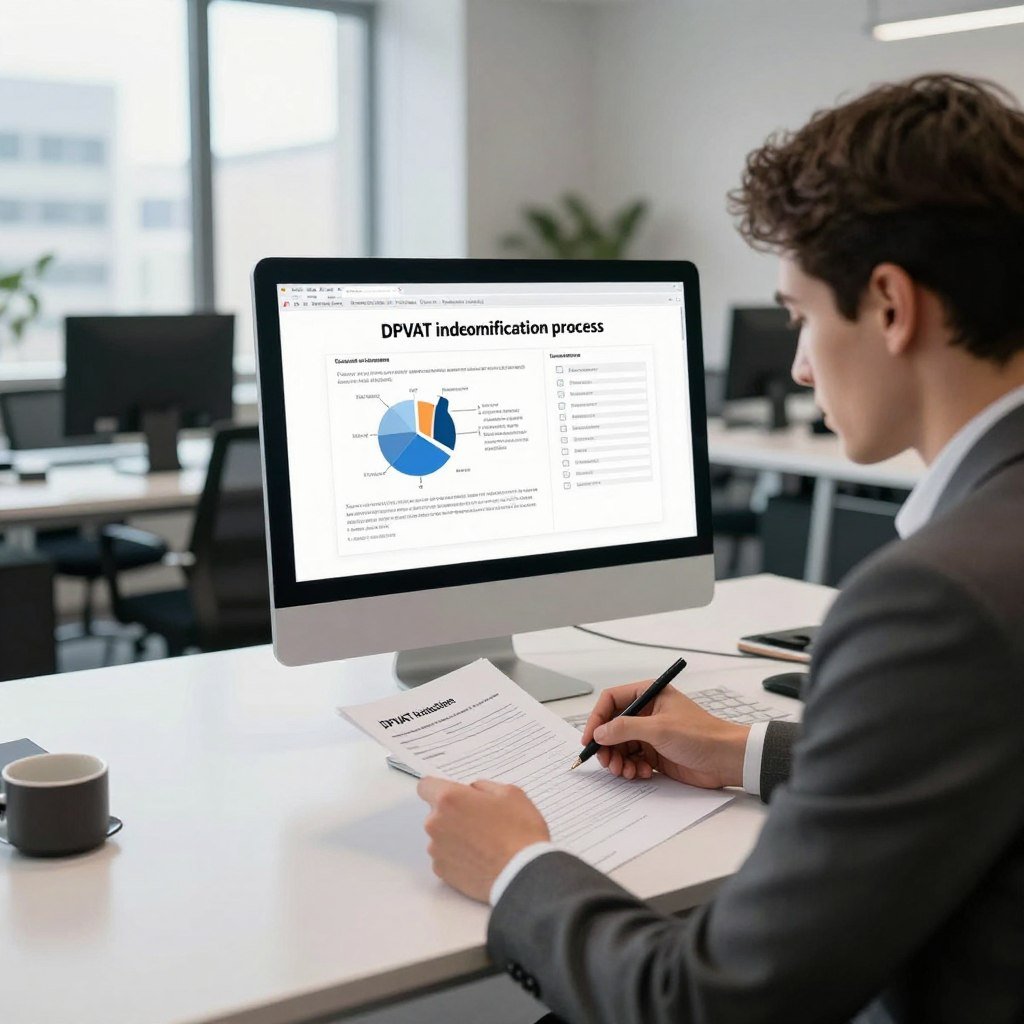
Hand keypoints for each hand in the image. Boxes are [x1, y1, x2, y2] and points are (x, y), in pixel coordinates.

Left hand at [417, 777, 549, 901]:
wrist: (523, 874)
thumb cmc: (519, 833)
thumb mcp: (509, 793)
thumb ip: (483, 786)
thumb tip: (473, 790)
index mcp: (450, 799)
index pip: (425, 785)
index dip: (439, 788)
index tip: (451, 794)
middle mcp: (436, 823)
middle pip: (436, 812)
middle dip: (453, 813)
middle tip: (480, 819)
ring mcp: (437, 850)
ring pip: (441, 835)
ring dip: (455, 835)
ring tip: (483, 842)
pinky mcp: (442, 872)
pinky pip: (445, 856)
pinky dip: (457, 856)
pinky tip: (480, 857)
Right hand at [582, 681, 749, 788]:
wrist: (727, 760)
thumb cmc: (701, 735)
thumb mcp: (659, 729)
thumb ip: (625, 728)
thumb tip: (599, 733)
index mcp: (649, 694)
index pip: (612, 700)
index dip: (597, 718)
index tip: (589, 739)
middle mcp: (647, 712)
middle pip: (612, 726)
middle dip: (607, 746)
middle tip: (607, 763)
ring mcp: (651, 733)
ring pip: (620, 746)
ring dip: (618, 760)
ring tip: (625, 772)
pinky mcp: (656, 753)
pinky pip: (632, 759)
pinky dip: (631, 768)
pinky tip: (641, 773)